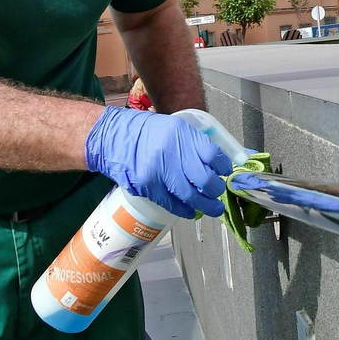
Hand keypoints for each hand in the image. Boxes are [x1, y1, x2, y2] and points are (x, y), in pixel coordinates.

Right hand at [84, 107, 232, 217]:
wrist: (112, 138)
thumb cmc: (146, 132)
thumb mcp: (174, 128)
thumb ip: (194, 144)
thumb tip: (216, 163)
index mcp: (182, 134)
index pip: (213, 155)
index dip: (223, 166)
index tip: (226, 172)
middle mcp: (172, 152)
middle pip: (205, 179)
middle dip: (216, 190)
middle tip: (219, 193)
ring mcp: (159, 171)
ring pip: (190, 196)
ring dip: (205, 205)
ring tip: (214, 209)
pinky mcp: (148, 186)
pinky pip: (172, 203)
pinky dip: (185, 210)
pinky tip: (192, 211)